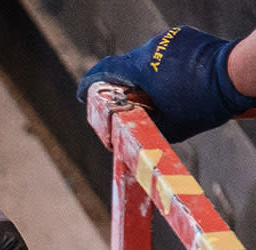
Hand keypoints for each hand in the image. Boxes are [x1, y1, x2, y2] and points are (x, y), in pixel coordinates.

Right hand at [80, 27, 255, 141]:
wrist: (238, 74)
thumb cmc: (204, 102)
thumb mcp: (167, 126)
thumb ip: (140, 127)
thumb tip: (123, 138)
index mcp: (140, 67)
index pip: (103, 71)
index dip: (90, 84)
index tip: (86, 95)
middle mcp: (150, 47)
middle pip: (126, 68)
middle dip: (125, 86)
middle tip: (130, 105)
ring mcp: (169, 39)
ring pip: (146, 61)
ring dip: (148, 77)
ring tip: (162, 95)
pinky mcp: (184, 36)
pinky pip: (165, 53)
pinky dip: (165, 68)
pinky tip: (179, 82)